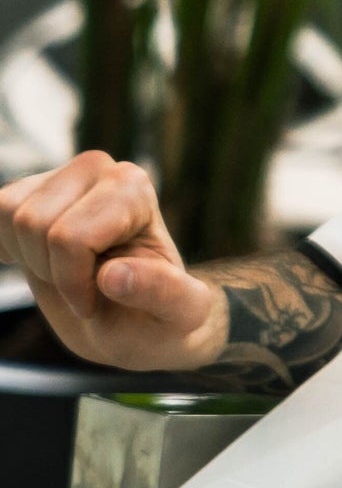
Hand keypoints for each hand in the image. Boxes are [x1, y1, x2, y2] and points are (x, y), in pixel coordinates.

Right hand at [0, 154, 222, 373]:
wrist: (134, 318)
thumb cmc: (158, 317)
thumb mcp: (179, 317)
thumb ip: (163, 293)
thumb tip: (113, 274)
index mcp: (135, 189)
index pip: (70, 237)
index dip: (71, 282)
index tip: (97, 301)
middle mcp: (100, 169)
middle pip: (32, 222)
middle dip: (48, 270)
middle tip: (81, 286)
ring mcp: (63, 177)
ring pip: (8, 214)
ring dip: (28, 258)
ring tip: (64, 271)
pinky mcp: (32, 191)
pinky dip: (4, 245)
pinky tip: (36, 257)